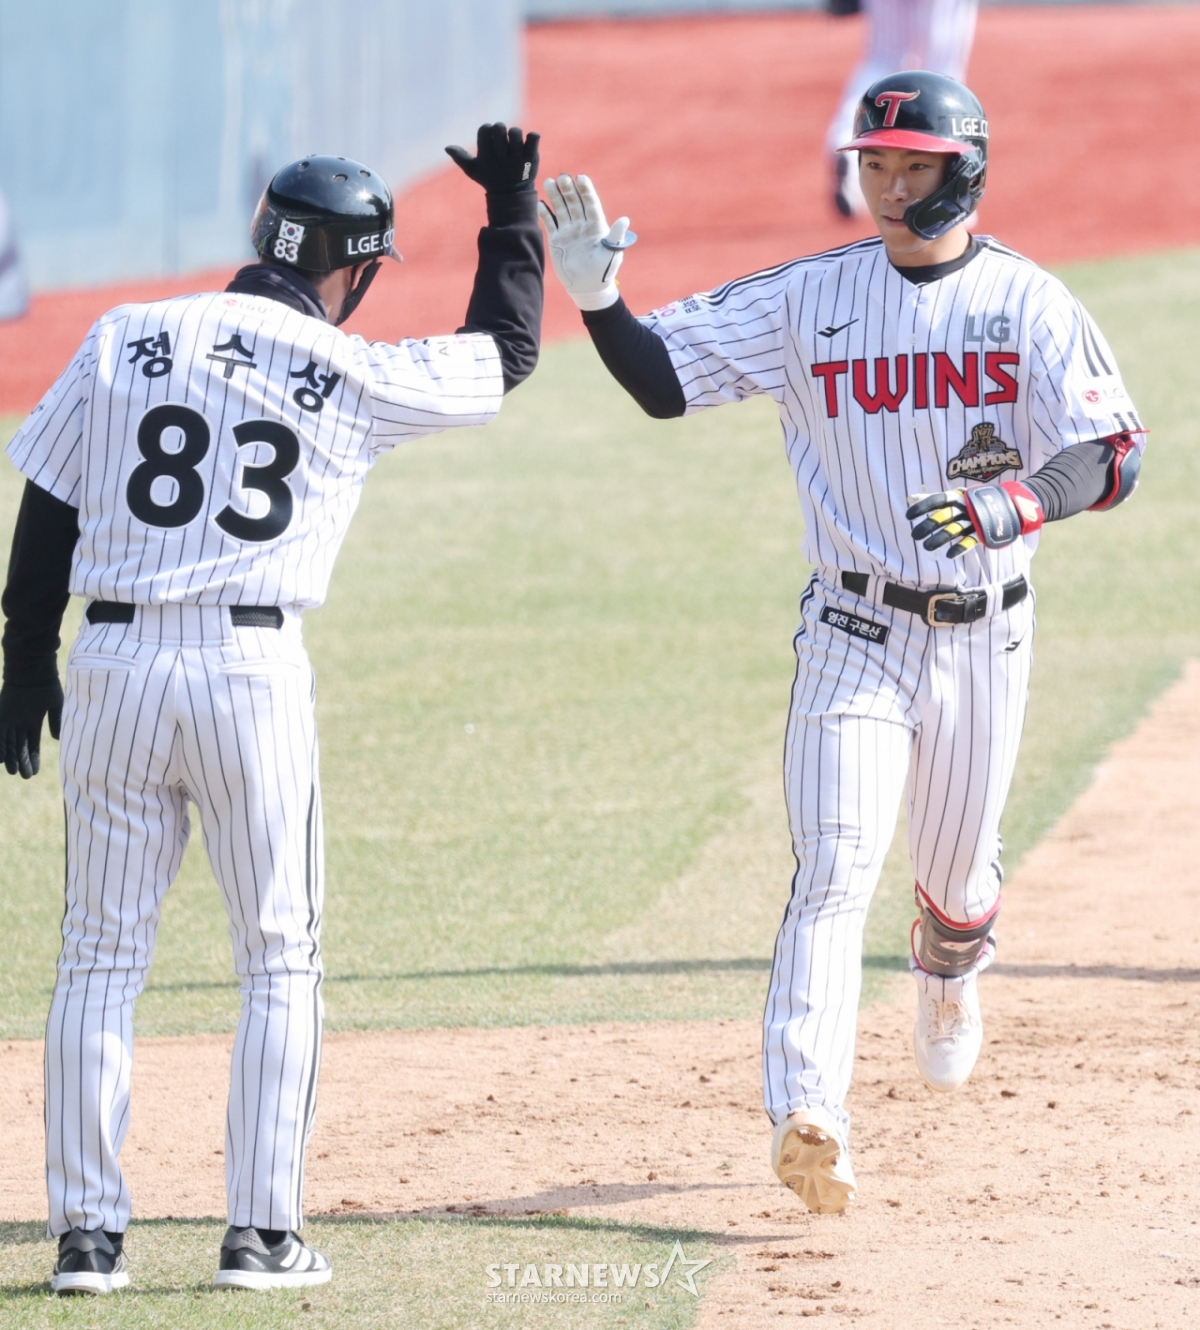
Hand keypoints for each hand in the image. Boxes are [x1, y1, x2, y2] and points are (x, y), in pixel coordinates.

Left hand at [0, 680, 63, 778]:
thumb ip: (56, 721)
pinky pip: (0, 734)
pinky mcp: (2, 715)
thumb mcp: (56, 704)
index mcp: (33, 721)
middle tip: (24, 776)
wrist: (32, 669)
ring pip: (9, 743)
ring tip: (12, 771)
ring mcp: (10, 719)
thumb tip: (57, 740)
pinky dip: (1, 747)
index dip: (33, 758)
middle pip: (19, 747)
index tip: (34, 772)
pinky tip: (0, 759)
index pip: (32, 744)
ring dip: (10, 758)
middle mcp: (20, 722)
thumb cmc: (46, 684)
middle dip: (21, 762)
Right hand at [445, 124, 539, 193]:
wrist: (512, 195)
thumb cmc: (490, 179)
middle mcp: (501, 156)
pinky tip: (528, 143)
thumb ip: (460, 158)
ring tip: (514, 142)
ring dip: (515, 133)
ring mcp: (517, 157)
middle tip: (503, 139)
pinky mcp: (532, 157)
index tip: (490, 139)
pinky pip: (534, 136)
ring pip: (516, 131)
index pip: (485, 129)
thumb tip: (447, 147)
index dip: (487, 129)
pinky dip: (533, 137)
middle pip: (499, 127)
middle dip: (500, 129)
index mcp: (486, 156)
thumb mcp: (473, 170)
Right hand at [537, 174, 636, 310]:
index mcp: (597, 225)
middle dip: (568, 190)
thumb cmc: (604, 271)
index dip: (586, 190)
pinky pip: (550, 223)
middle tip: (563, 177)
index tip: (581, 177)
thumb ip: (616, 237)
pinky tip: (540, 204)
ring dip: (555, 196)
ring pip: (561, 209)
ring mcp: (568, 231)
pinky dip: (545, 214)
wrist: (588, 287)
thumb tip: (625, 220)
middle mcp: (582, 225)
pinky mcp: (557, 240)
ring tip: (549, 182)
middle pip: (574, 203)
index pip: (591, 203)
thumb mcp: (612, 254)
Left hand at [906, 482, 1043, 558]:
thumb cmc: (976, 501)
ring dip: (940, 538)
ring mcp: (975, 519)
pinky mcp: (984, 531)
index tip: (908, 516)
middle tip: (914, 535)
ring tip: (926, 547)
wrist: (1011, 503)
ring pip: (955, 529)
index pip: (937, 499)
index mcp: (958, 496)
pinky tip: (948, 555)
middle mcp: (965, 506)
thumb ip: (936, 499)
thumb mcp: (957, 496)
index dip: (922, 507)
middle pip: (944, 515)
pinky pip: (971, 540)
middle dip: (928, 525)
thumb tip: (912, 499)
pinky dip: (960, 547)